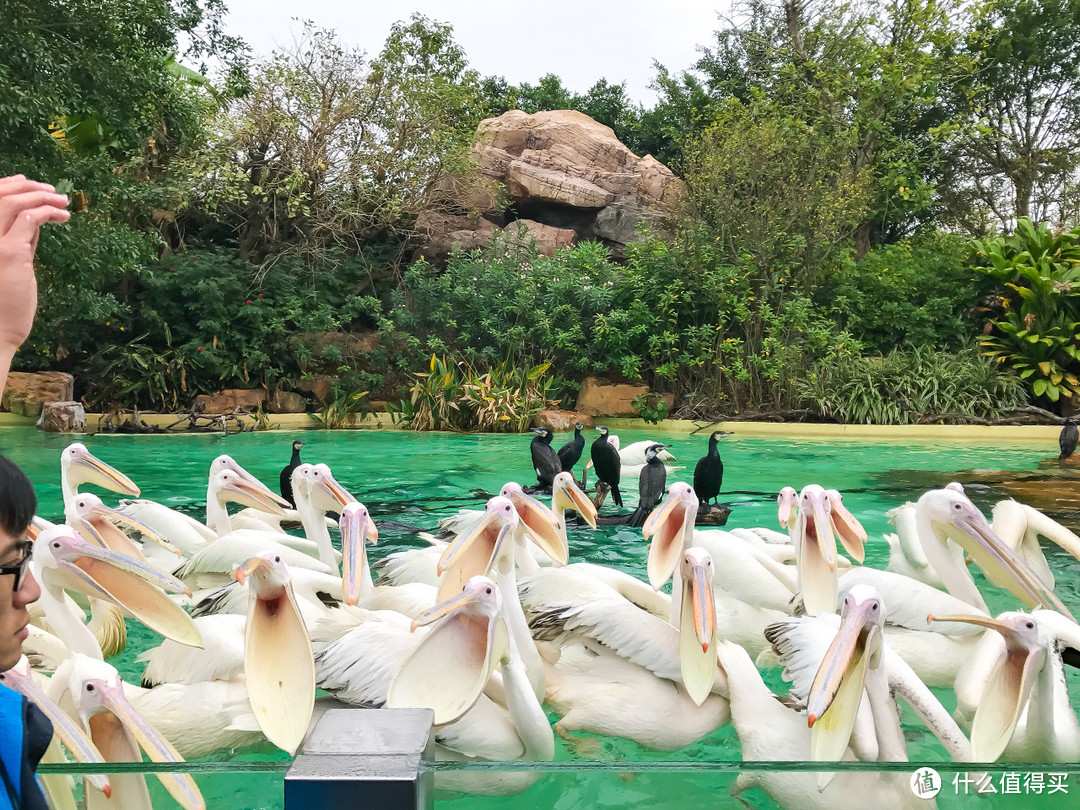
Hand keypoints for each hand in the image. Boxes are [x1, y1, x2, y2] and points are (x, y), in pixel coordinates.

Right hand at [0, 175, 70, 348]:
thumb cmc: (3, 304)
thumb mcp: (8, 265)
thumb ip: (17, 242)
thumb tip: (34, 223)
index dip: (6, 186)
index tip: (26, 182)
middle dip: (28, 187)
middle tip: (53, 191)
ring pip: (14, 204)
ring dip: (42, 197)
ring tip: (63, 201)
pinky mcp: (9, 252)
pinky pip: (30, 220)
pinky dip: (48, 212)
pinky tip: (63, 216)